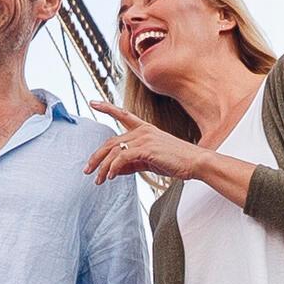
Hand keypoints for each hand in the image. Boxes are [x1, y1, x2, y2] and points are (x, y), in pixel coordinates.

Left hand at [84, 102, 207, 183]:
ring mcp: (144, 138)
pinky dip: (114, 168)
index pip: (122, 115)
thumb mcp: (150, 161)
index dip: (107, 108)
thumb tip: (114, 170)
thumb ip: (132, 163)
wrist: (195, 162)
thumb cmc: (176, 161)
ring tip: (98, 180)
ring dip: (103, 167)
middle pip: (111, 141)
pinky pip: (122, 157)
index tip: (93, 103)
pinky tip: (111, 177)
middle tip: (87, 170)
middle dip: (96, 157)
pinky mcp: (146, 148)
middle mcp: (143, 131)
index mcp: (145, 129)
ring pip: (114, 151)